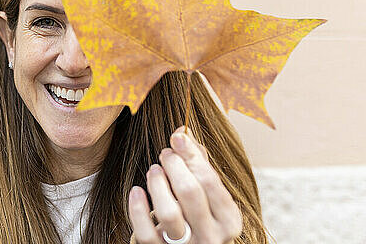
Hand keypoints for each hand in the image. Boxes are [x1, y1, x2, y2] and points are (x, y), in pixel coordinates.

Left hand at [128, 126, 242, 243]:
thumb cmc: (197, 217)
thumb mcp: (207, 196)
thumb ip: (198, 164)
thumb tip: (182, 131)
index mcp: (228, 220)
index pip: (210, 180)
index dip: (191, 155)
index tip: (177, 137)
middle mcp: (211, 236)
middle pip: (189, 192)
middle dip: (174, 165)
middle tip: (165, 154)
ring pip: (168, 213)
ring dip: (157, 184)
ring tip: (154, 170)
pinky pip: (146, 232)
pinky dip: (138, 209)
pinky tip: (136, 191)